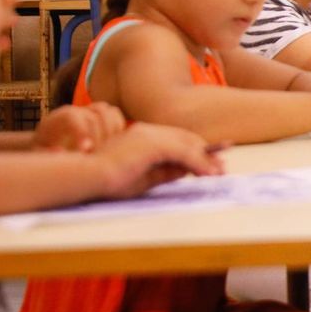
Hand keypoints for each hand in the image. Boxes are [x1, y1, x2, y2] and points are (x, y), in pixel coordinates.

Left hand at [34, 103, 125, 151]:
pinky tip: (114, 148)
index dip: (82, 131)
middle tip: (98, 155)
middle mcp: (78, 110)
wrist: (48, 142)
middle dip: (100, 135)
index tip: (85, 151)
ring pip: (111, 112)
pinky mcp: (103, 118)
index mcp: (59, 117)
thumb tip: (59, 151)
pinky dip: (120, 131)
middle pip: (97, 113)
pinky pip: (117, 118)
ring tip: (109, 151)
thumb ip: (46, 153)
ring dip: (113, 131)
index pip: (74, 115)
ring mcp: (92, 112)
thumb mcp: (38, 153)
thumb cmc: (43, 150)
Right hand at [94, 123, 224, 197]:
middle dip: (206, 154)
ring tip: (219, 173)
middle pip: (187, 139)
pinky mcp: (153, 144)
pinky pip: (184, 153)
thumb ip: (166, 171)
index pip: (178, 140)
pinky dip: (199, 163)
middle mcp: (149, 131)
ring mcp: (151, 135)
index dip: (197, 151)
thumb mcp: (145, 177)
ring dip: (206, 160)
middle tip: (222, 168)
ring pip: (188, 146)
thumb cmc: (109, 179)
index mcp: (144, 136)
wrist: (88, 175)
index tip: (212, 163)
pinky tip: (209, 174)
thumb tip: (188, 171)